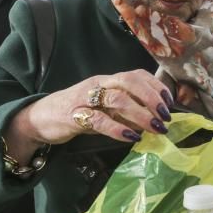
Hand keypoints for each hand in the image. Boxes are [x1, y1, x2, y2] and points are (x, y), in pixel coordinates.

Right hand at [4, 70, 171, 159]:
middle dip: (151, 97)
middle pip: (129, 81)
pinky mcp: (74, 115)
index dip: (156, 86)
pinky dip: (118, 128)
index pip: (136, 74)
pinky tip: (132, 137)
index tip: (170, 103)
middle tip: (165, 116)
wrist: (41, 117)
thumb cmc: (79, 111)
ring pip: (116, 98)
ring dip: (140, 113)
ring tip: (155, 127)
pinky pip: (98, 120)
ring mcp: (86, 98)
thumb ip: (128, 111)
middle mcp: (99, 84)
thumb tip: (155, 120)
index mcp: (108, 80)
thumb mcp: (105, 108)